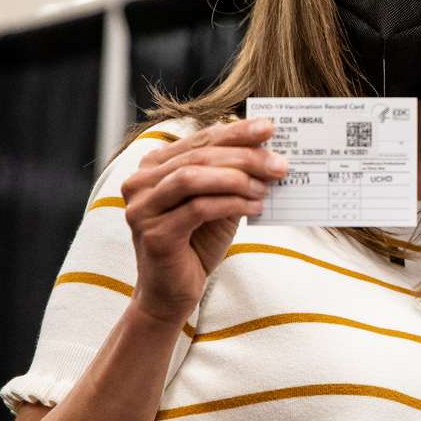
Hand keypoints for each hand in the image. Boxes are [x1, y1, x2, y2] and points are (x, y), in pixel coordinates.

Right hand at [120, 119, 286, 326]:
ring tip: (266, 188)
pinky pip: (198, 208)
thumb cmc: (197, 242)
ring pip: (194, 177)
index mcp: (154, 166)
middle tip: (279, 164)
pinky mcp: (153, 234)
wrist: (172, 293)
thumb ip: (233, 175)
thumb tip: (269, 150)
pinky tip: (255, 207)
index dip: (236, 131)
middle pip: (200, 156)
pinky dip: (232, 204)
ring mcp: (142, 208)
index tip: (269, 128)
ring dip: (237, 179)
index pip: (201, 139)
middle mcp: (140, 182)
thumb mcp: (219, 201)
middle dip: (245, 156)